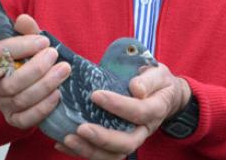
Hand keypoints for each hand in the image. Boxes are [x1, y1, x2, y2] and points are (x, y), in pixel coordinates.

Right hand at [0, 14, 71, 129]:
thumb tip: (24, 19)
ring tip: (64, 70)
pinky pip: (26, 119)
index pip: (0, 52)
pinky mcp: (14, 119)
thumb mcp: (29, 42)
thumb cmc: (29, 59)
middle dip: (36, 68)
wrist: (28, 84)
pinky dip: (43, 107)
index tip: (44, 41)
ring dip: (45, 85)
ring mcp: (3, 103)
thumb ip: (27, 31)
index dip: (22, 46)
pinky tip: (58, 94)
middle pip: (11, 82)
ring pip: (21, 99)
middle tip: (55, 55)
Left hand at [55, 63, 190, 159]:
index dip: (118, 105)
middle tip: (80, 128)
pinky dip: (81, 152)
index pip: (139, 112)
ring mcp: (131, 139)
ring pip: (113, 155)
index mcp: (155, 110)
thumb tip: (136, 89)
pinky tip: (61, 144)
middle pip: (126, 144)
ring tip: (67, 139)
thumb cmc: (157, 82)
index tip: (96, 95)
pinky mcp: (118, 143)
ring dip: (89, 150)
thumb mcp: (158, 74)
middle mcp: (144, 130)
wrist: (164, 95)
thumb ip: (148, 80)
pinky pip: (102, 155)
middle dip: (102, 138)